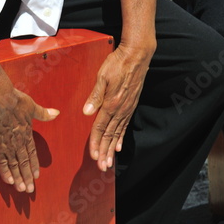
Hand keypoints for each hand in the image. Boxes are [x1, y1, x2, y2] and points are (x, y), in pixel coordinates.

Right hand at [0, 88, 58, 192]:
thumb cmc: (14, 100)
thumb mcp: (32, 106)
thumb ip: (43, 113)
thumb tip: (57, 113)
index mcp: (27, 133)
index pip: (32, 153)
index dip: (34, 165)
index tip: (37, 176)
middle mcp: (18, 142)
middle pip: (24, 163)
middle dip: (27, 177)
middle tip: (30, 190)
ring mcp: (7, 146)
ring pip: (14, 166)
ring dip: (19, 178)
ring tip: (22, 190)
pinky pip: (2, 163)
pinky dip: (6, 173)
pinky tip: (9, 182)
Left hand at [83, 43, 152, 170]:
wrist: (137, 55)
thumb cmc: (117, 63)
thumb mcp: (102, 76)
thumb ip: (95, 95)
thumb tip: (86, 112)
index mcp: (111, 103)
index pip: (100, 128)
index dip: (95, 143)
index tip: (93, 156)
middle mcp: (120, 109)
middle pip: (110, 135)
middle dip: (104, 152)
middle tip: (101, 167)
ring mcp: (127, 108)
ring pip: (117, 133)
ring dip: (112, 149)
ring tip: (109, 162)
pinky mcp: (130, 105)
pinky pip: (125, 126)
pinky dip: (121, 137)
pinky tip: (118, 146)